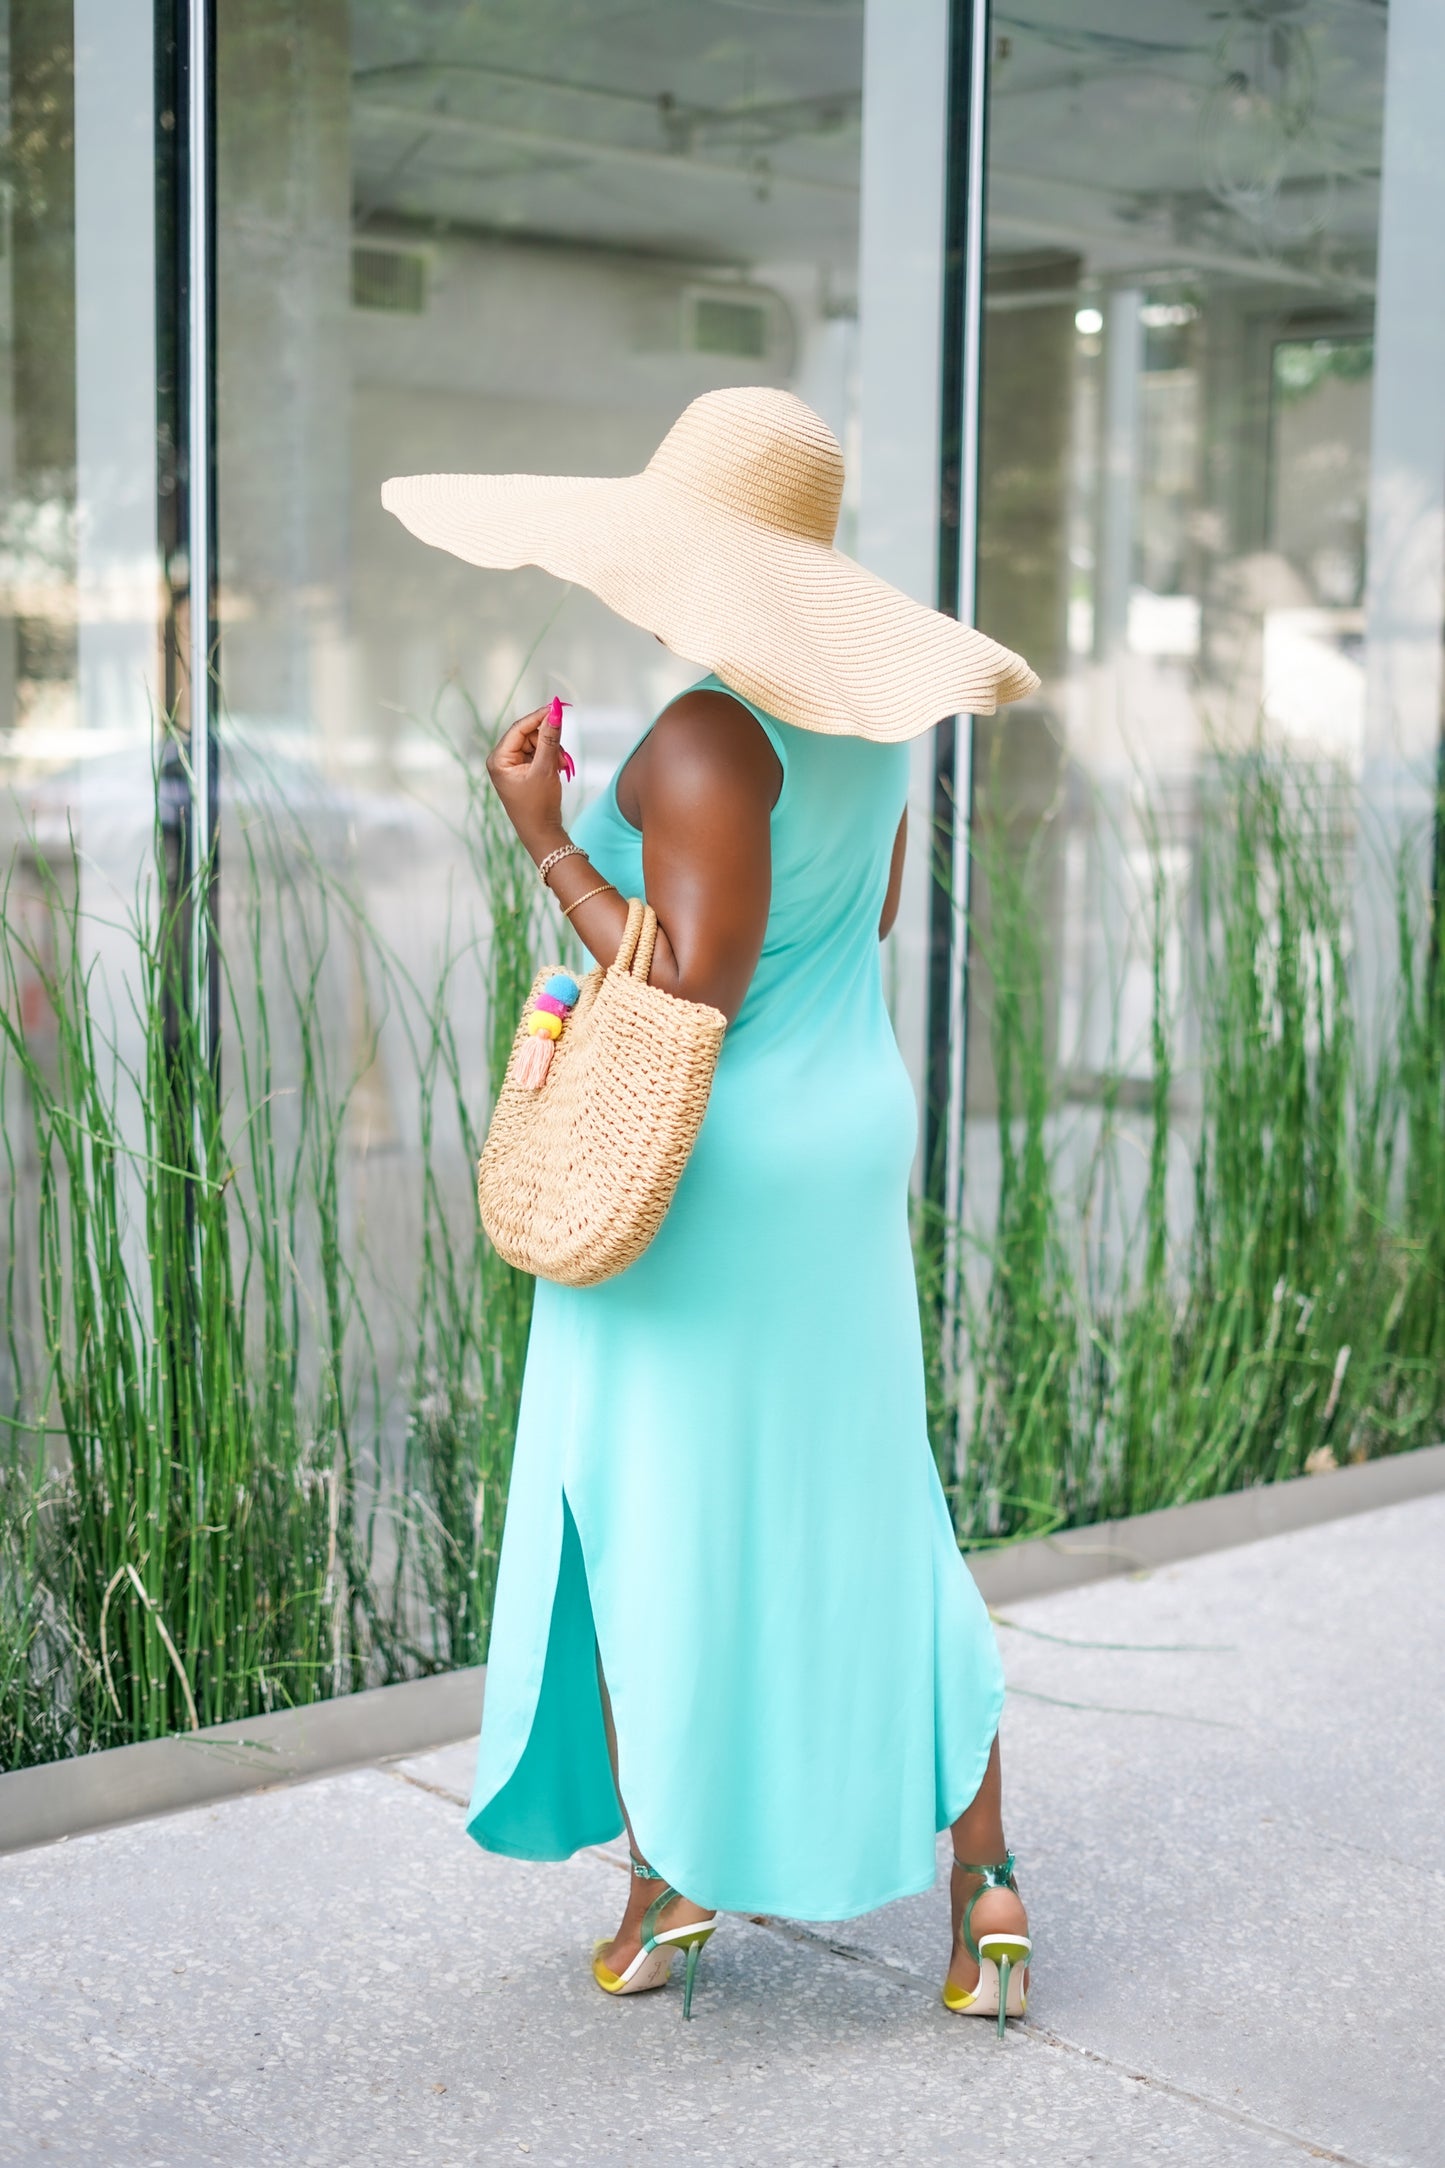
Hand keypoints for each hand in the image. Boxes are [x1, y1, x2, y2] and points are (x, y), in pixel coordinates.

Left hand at [486, 702, 568, 858]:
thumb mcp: (546, 768)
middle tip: (563, 753)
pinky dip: (550, 758)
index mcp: (498, 759)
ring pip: (535, 744)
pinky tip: (558, 768)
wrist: (541, 833)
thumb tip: (556, 712)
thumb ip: (551, 739)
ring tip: (561, 766)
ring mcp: (511, 766)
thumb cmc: (539, 805)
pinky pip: (537, 755)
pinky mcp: (521, 772)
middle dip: (548, 741)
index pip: (519, 728)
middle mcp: (501, 760)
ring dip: (552, 751)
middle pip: (528, 735)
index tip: (560, 708)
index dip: (540, 717)